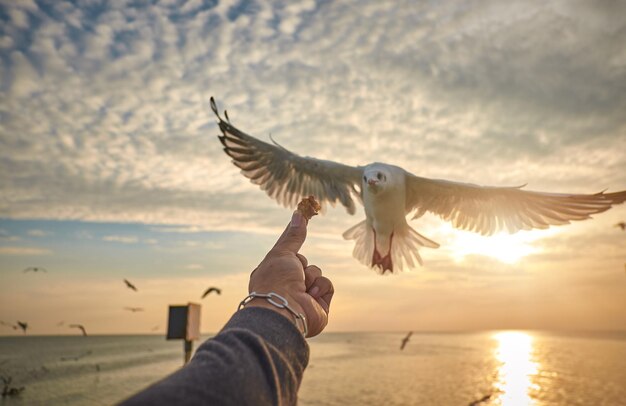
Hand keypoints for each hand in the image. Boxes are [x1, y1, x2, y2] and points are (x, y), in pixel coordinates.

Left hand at [247, 211, 333, 336]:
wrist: (284, 310)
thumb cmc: (275, 281)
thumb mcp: (282, 252)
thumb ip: (293, 235)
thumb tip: (299, 214)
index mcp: (273, 275)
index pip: (288, 254)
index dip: (294, 241)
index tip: (304, 218)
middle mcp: (287, 287)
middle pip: (304, 263)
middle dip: (301, 265)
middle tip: (294, 272)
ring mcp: (304, 298)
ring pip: (317, 273)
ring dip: (311, 277)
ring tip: (300, 289)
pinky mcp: (319, 307)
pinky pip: (327, 286)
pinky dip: (320, 288)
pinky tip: (310, 297)